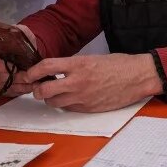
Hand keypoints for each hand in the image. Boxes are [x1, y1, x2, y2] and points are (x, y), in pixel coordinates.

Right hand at [0, 24, 36, 94]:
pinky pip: (11, 93)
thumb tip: (14, 32)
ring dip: (20, 84)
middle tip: (27, 74)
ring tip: (32, 80)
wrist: (31, 53)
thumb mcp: (22, 32)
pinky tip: (31, 85)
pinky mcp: (6, 88)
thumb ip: (18, 30)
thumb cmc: (24, 42)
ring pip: (5, 87)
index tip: (14, 66)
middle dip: (14, 77)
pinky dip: (22, 90)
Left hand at [17, 53, 162, 112]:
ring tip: (56, 93)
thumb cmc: (118, 65)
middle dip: (37, 90)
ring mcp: (82, 97)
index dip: (32, 72)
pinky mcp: (88, 108)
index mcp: (78, 64)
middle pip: (44, 90)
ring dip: (50, 99)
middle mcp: (77, 81)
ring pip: (53, 103)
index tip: (28, 74)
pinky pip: (68, 109)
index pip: (46, 67)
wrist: (138, 77)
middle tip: (39, 87)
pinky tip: (72, 98)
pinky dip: (65, 104)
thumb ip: (73, 65)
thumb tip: (55, 70)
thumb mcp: (92, 58)